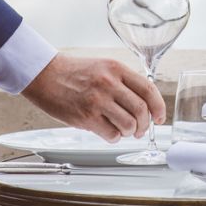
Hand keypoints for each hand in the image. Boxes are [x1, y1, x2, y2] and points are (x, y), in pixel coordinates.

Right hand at [21, 53, 165, 141]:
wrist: (45, 75)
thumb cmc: (74, 72)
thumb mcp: (103, 67)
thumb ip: (123, 82)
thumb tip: (143, 104)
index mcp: (117, 69)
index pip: (148, 89)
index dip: (159, 107)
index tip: (160, 117)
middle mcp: (109, 83)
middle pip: (141, 110)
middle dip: (144, 125)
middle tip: (139, 130)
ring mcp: (98, 100)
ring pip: (128, 124)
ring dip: (129, 132)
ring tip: (122, 131)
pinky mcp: (86, 117)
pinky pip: (111, 134)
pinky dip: (114, 138)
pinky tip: (107, 132)